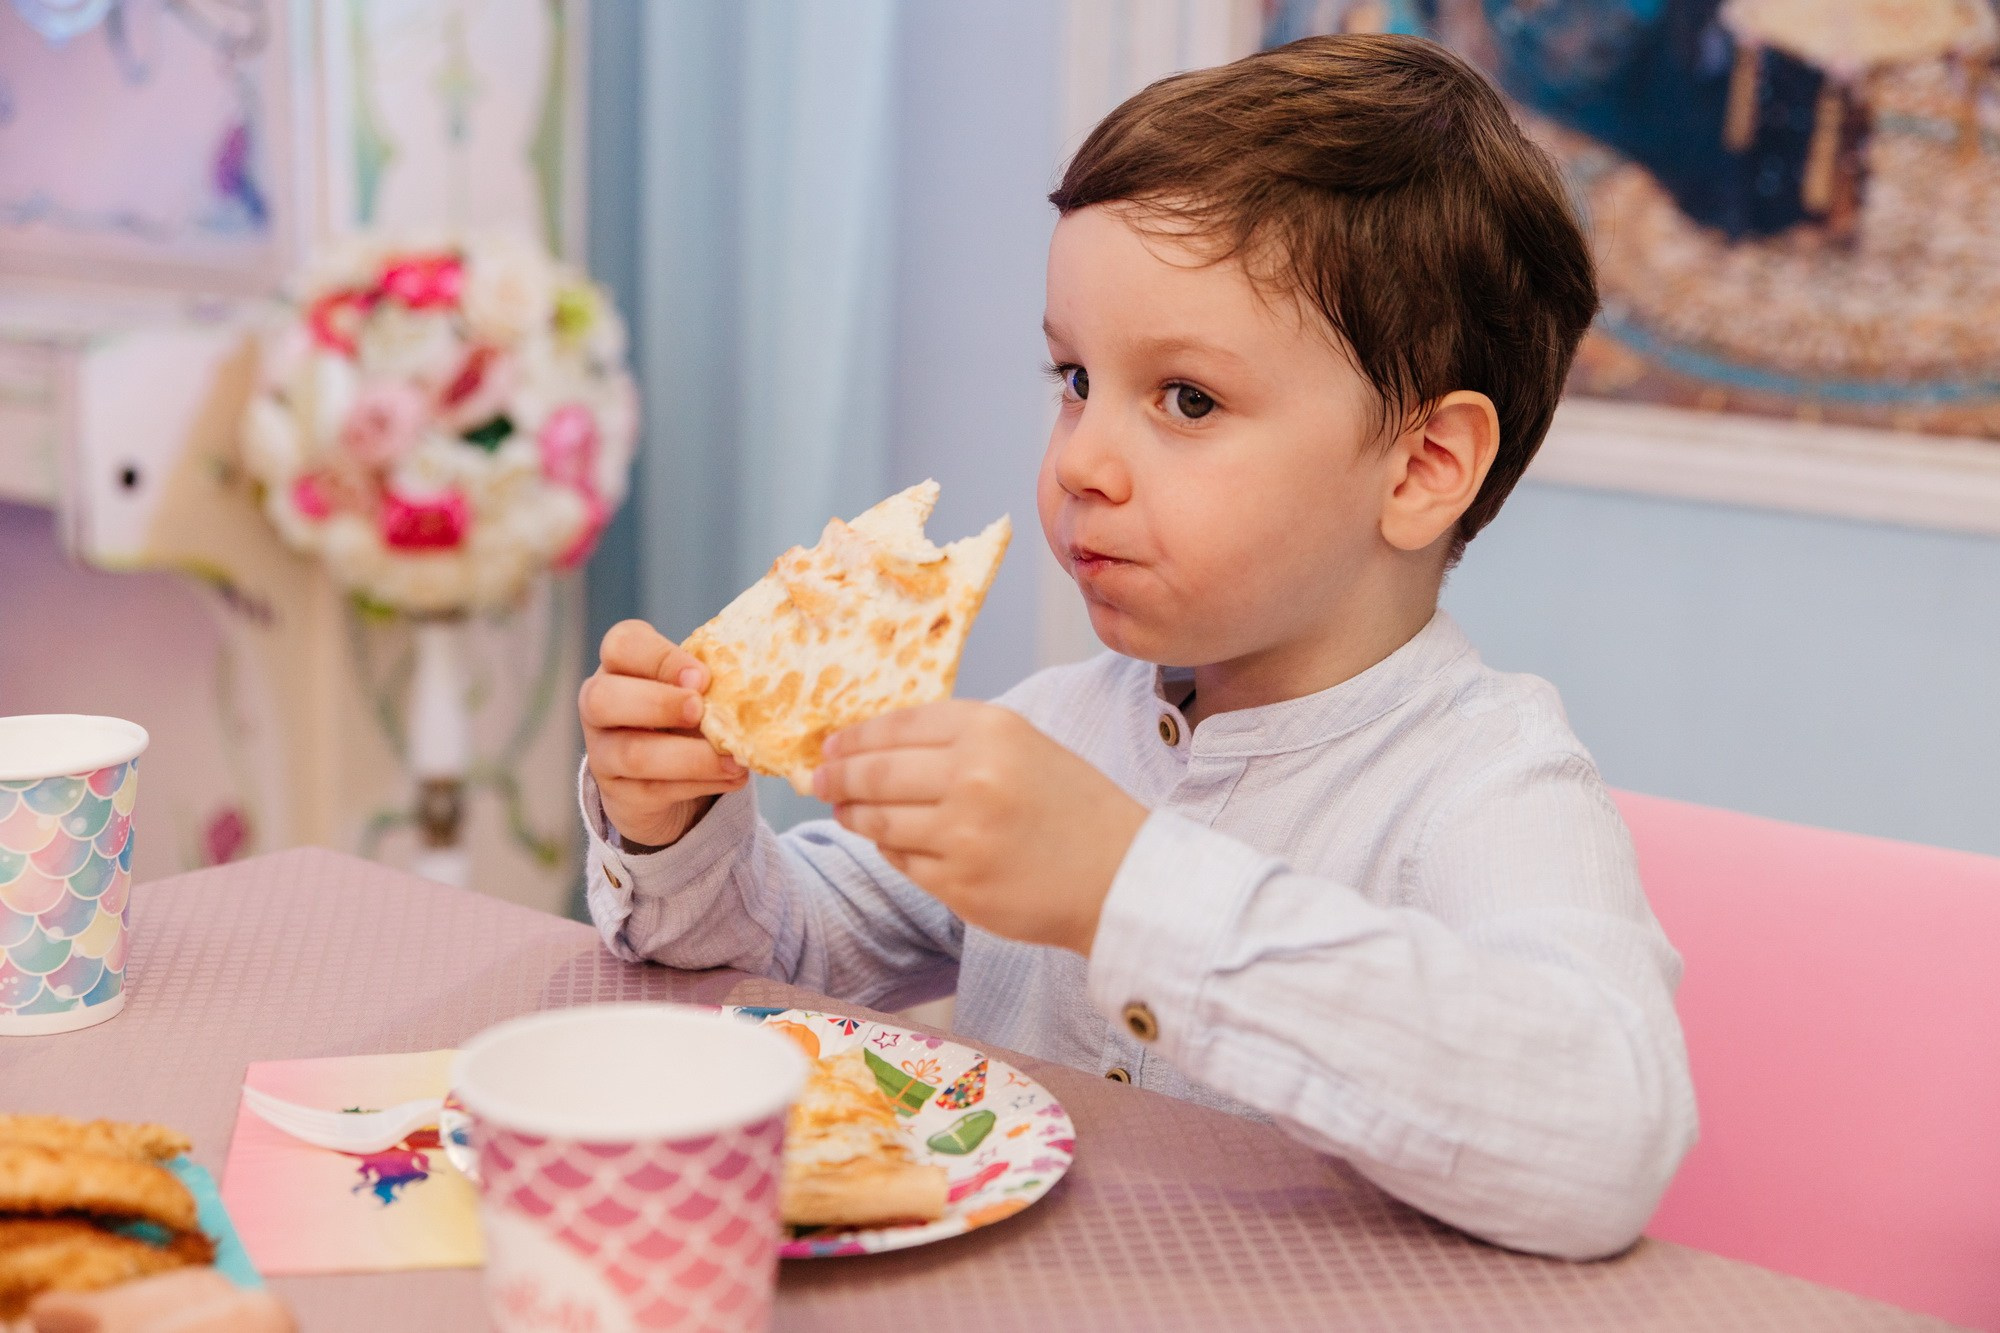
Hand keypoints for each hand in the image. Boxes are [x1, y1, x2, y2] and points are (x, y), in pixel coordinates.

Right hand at [579, 620, 747, 848]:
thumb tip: (751, 684)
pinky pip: (653, 790)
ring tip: (734, 759)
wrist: (669, 770)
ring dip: (690, 757)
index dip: (661, 659)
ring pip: (632, 753)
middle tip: (700, 711)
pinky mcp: (618, 792)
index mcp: (620, 663)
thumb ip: (711, 680)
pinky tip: (733, 777)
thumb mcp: (696, 686)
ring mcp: (602, 751)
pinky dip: (698, 784)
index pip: (622, 645)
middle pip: (602, 698)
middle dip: (658, 704)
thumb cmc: (687, 710)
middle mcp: (598, 704)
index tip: (703, 677)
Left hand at [813, 701, 1148, 954]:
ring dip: (854, 816)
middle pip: (874, 773)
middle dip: (836, 777)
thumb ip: (956, 740)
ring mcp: (962, 834)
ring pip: (877, 821)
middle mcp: (973, 776)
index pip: (896, 725)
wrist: (1120, 875)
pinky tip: (893, 843)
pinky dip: (890, 850)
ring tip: (846, 812)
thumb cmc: (1073, 807)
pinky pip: (901, 861)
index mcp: (991, 729)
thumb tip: (872, 745)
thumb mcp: (1024, 746)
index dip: (854, 738)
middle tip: (817, 780)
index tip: (830, 747)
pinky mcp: (958, 884)